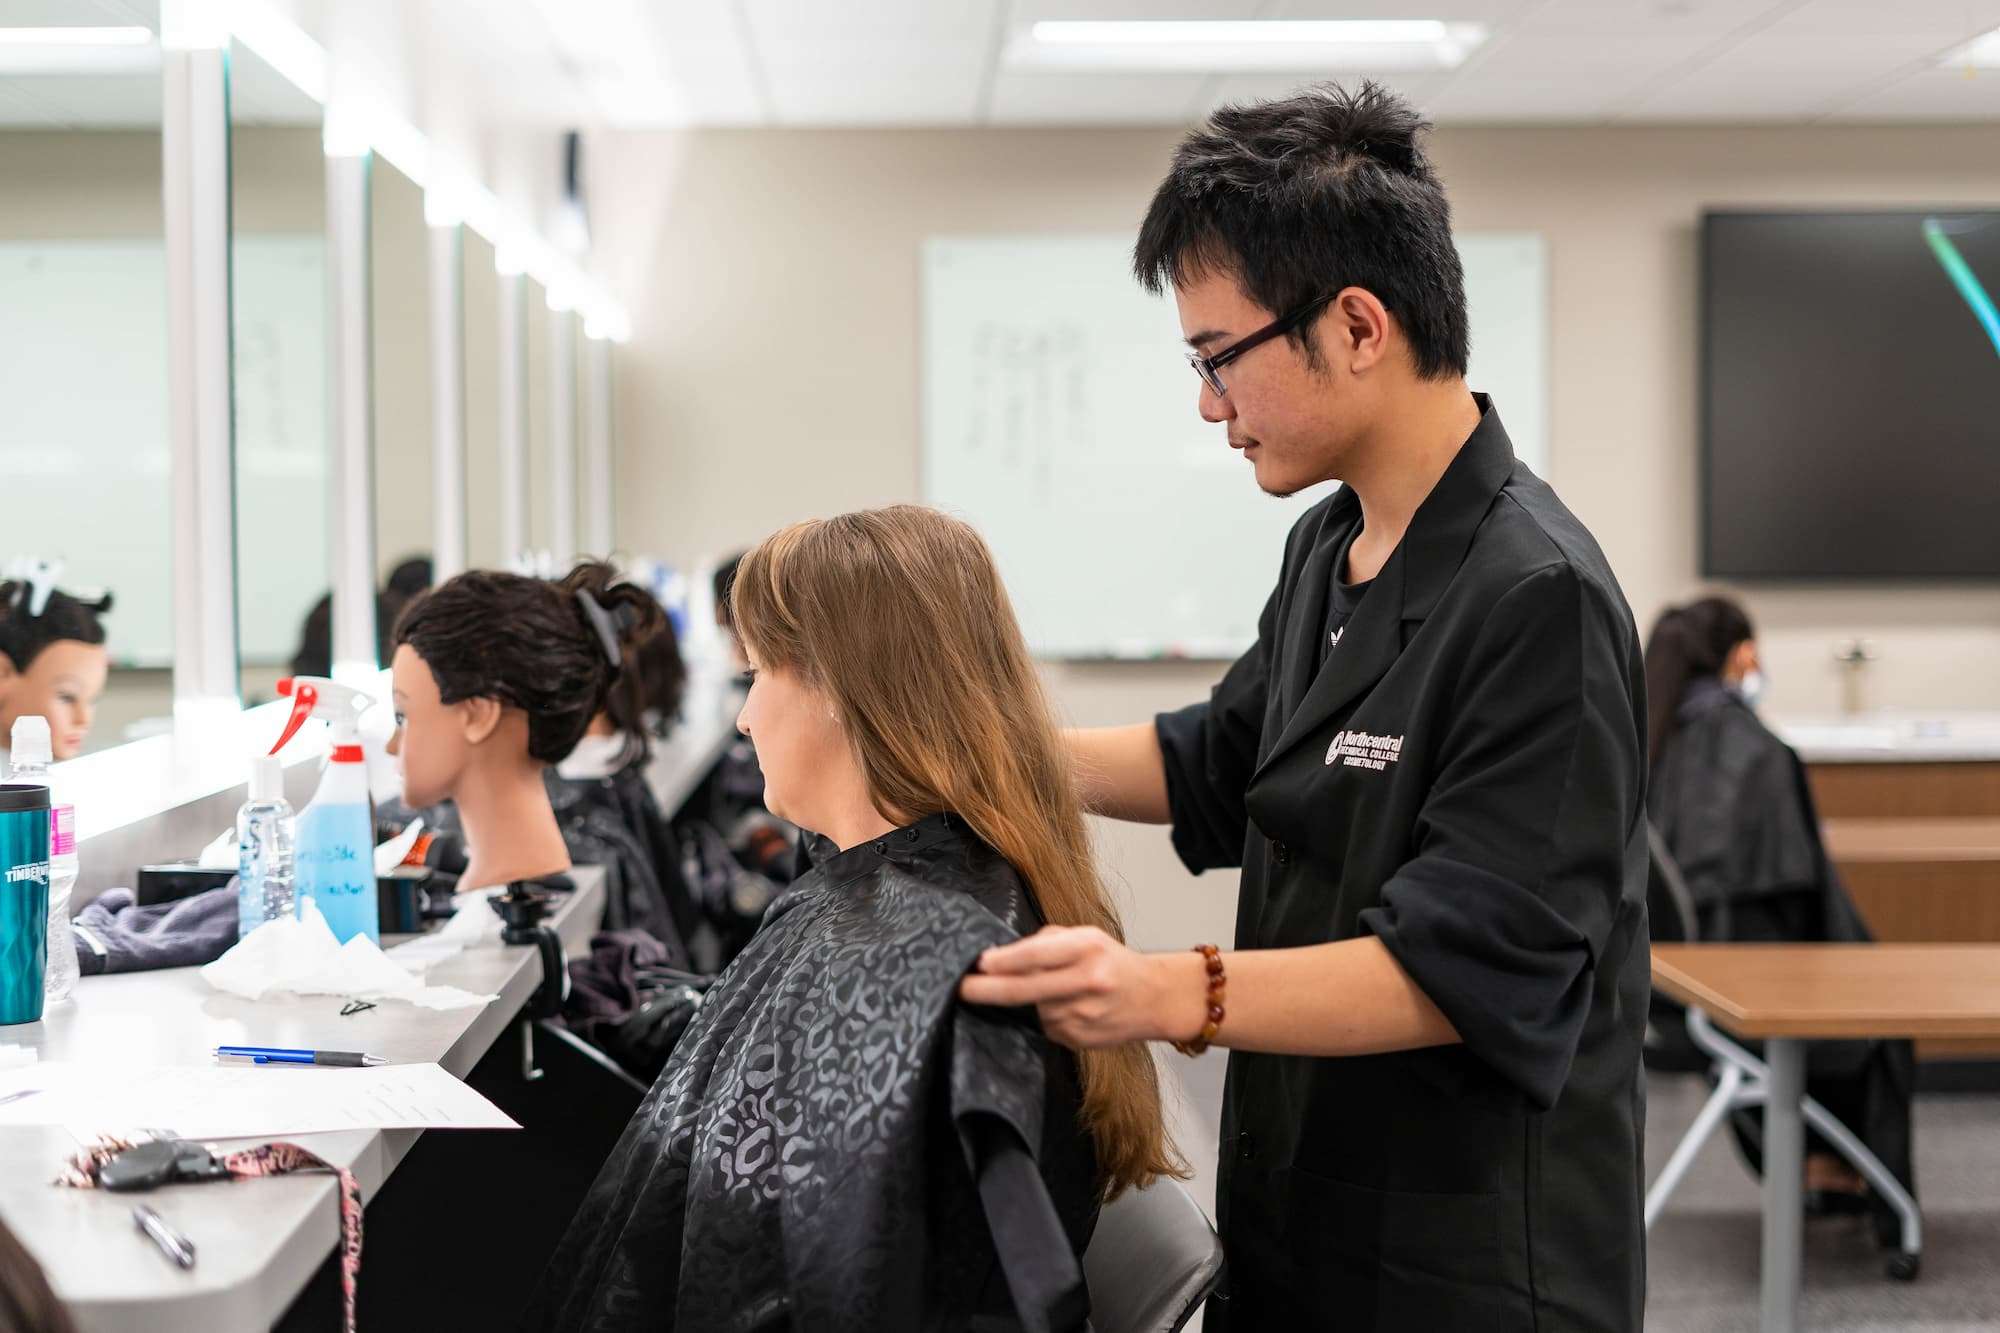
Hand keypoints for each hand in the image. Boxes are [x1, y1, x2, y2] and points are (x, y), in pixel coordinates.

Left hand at [958, 926, 1205, 1049]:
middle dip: (987, 990)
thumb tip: (1002, 954)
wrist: (1154, 998)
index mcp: (1087, 949)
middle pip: (1024, 990)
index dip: (1004, 960)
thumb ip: (1047, 942)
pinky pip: (1045, 1028)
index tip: (979, 962)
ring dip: (1018, 1004)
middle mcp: (1086, 982)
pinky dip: (1040, 1017)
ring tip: (1026, 993)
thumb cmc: (1114, 962)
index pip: (1036, 955)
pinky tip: (1054, 1009)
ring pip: (1032, 1010)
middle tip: (960, 988)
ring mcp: (1082, 1016)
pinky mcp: (1079, 1040)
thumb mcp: (1087, 937)